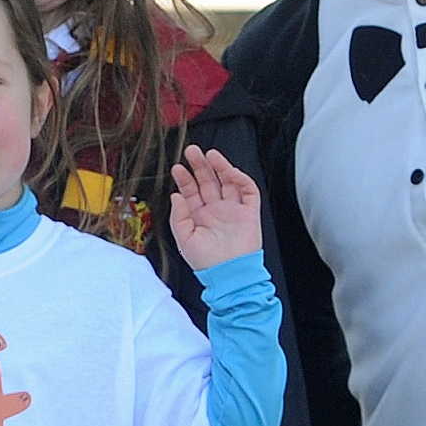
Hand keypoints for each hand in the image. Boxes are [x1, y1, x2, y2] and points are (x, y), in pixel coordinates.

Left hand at [167, 145, 261, 270]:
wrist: (229, 274)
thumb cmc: (207, 263)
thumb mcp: (184, 239)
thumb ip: (178, 216)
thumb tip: (175, 196)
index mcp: (199, 217)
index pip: (191, 192)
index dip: (185, 179)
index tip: (177, 168)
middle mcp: (216, 211)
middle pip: (208, 182)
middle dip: (200, 166)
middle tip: (192, 152)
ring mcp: (233, 210)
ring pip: (227, 182)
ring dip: (220, 167)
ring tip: (210, 154)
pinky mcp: (249, 212)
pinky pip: (248, 191)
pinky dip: (241, 179)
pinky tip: (230, 171)